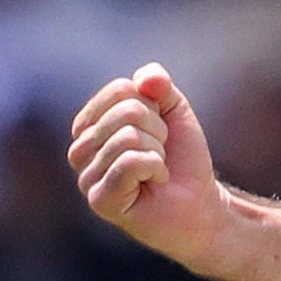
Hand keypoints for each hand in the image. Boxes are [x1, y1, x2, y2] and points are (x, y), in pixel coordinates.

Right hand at [68, 63, 219, 269]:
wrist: (200, 202)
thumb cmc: (181, 158)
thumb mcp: (174, 111)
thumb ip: (159, 85)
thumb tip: (146, 78)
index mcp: (91, 124)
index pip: (120, 90)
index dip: (153, 106)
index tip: (159, 130)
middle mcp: (80, 149)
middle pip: (126, 111)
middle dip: (158, 130)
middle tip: (161, 153)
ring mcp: (86, 176)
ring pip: (128, 137)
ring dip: (158, 151)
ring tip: (157, 169)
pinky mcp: (100, 200)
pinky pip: (129, 162)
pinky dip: (155, 167)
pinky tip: (156, 181)